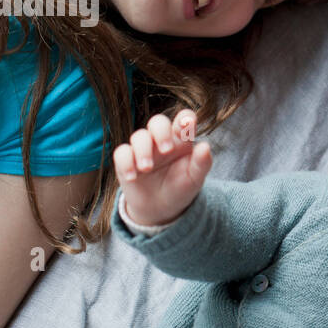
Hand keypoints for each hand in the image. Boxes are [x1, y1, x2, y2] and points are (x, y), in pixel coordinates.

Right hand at [113, 109, 212, 226]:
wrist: (161, 209)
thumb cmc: (180, 189)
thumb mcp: (195, 179)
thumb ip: (202, 163)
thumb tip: (206, 146)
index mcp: (181, 140)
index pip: (183, 120)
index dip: (185, 118)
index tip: (187, 124)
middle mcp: (160, 140)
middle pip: (158, 122)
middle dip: (161, 132)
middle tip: (167, 150)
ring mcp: (142, 148)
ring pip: (139, 136)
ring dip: (143, 151)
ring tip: (147, 168)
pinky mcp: (126, 160)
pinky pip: (121, 153)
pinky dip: (125, 163)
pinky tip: (132, 177)